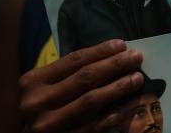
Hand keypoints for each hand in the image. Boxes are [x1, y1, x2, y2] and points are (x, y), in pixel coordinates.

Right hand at [19, 39, 143, 131]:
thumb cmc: (41, 107)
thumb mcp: (46, 86)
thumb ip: (69, 74)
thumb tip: (110, 55)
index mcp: (33, 81)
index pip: (73, 60)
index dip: (100, 51)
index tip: (122, 45)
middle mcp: (37, 102)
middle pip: (84, 78)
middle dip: (114, 65)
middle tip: (136, 57)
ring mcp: (47, 125)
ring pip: (90, 101)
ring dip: (117, 88)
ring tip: (137, 78)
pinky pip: (91, 128)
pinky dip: (110, 116)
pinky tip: (125, 108)